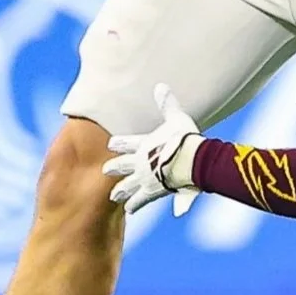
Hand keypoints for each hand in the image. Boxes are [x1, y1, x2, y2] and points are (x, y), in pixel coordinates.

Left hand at [103, 83, 204, 215]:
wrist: (190, 159)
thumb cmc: (185, 138)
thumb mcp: (177, 117)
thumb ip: (167, 104)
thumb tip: (160, 85)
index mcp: (144, 143)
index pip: (126, 143)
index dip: (118, 143)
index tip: (110, 144)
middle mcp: (140, 161)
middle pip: (121, 166)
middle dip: (113, 168)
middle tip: (105, 170)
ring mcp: (144, 178)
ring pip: (127, 186)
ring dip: (121, 191)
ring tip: (115, 196)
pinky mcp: (152, 192)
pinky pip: (140, 200)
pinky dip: (136, 204)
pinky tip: (131, 209)